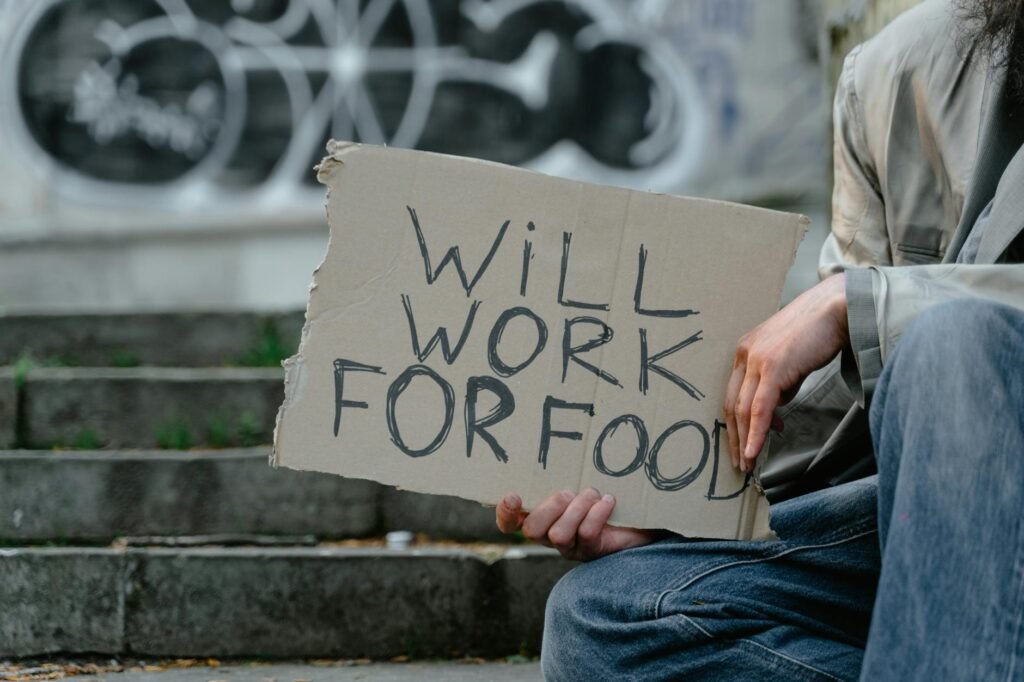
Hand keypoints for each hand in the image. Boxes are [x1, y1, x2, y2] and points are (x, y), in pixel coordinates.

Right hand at [496, 488, 658, 560]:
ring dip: (577, 509)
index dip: (506, 514)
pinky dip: (597, 514)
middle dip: (550, 507)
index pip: (510, 523)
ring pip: (558, 535)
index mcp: (541, 515)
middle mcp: (550, 534)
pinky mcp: (591, 552)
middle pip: (532, 530)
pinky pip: (586, 535)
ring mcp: (570, 547)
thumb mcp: (580, 480)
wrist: (639, 516)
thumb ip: (563, 473)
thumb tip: (556, 443)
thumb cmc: (603, 492)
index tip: (514, 496)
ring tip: (593, 493)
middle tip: (568, 492)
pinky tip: (608, 501)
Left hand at [725, 273, 848, 472]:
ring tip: (749, 463)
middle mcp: (744, 354)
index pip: (734, 395)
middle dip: (735, 437)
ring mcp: (756, 360)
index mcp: (746, 351)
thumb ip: (779, 385)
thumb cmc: (818, 333)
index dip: (737, 423)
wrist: (835, 308)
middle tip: (740, 462)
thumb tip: (773, 414)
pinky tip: (755, 450)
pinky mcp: (771, 367)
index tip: (741, 445)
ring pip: (743, 409)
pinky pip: (759, 408)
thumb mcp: (790, 361)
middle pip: (732, 404)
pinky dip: (756, 433)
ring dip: (744, 440)